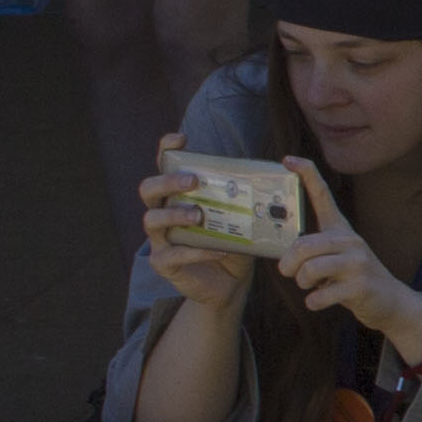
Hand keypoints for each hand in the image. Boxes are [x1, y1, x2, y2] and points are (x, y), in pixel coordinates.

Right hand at [136, 143, 254, 310]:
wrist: (229, 282)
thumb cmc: (232, 242)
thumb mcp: (240, 218)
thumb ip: (245, 200)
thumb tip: (272, 180)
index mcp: (178, 195)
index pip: (164, 165)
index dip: (167, 149)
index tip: (181, 139)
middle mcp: (162, 212)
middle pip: (149, 189)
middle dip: (168, 181)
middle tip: (193, 180)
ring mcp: (159, 238)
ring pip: (152, 220)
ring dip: (176, 214)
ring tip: (199, 216)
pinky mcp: (163, 263)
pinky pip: (173, 254)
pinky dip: (197, 251)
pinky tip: (220, 249)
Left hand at [271, 160, 421, 361]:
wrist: (389, 300)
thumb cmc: (352, 277)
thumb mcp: (336, 255)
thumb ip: (313, 248)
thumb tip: (282, 255)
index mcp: (340, 229)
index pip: (322, 194)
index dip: (305, 174)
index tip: (288, 160)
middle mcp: (350, 240)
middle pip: (304, 245)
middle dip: (289, 264)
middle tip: (289, 273)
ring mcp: (358, 262)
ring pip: (310, 269)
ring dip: (302, 283)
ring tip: (309, 287)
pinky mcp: (360, 286)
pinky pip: (322, 294)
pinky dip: (314, 301)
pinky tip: (318, 301)